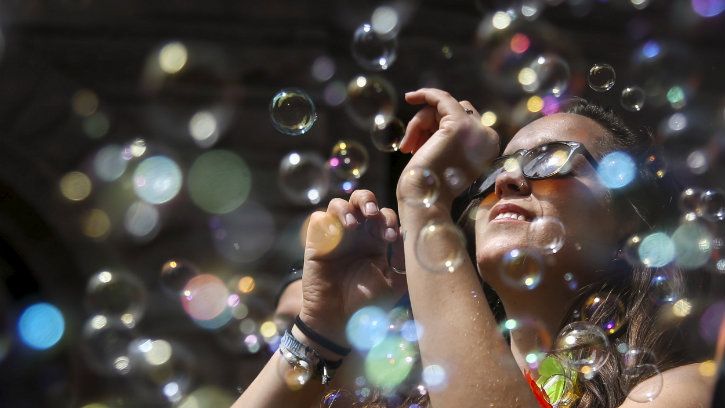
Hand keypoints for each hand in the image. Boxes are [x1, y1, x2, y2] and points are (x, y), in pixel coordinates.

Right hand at [299, 190, 405, 346]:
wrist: (339, 322)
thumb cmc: (369, 305)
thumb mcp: (394, 282)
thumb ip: (403, 259)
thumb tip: (406, 234)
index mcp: (376, 242)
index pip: (384, 216)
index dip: (388, 219)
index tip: (390, 237)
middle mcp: (356, 235)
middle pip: (361, 201)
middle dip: (367, 201)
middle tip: (373, 214)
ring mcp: (336, 238)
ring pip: (338, 204)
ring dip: (348, 207)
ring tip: (354, 225)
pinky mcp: (317, 244)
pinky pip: (318, 219)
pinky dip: (329, 218)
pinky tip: (338, 232)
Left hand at [397, 88, 499, 211]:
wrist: (424, 200)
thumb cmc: (430, 185)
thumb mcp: (447, 156)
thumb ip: (451, 136)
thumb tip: (436, 111)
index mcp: (489, 147)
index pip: (466, 121)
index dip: (438, 128)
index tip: (420, 141)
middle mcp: (488, 137)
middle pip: (454, 112)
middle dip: (429, 124)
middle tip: (410, 146)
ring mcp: (475, 129)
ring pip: (443, 108)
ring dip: (420, 123)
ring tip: (407, 146)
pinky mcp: (457, 124)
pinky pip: (440, 98)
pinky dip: (425, 94)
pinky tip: (410, 97)